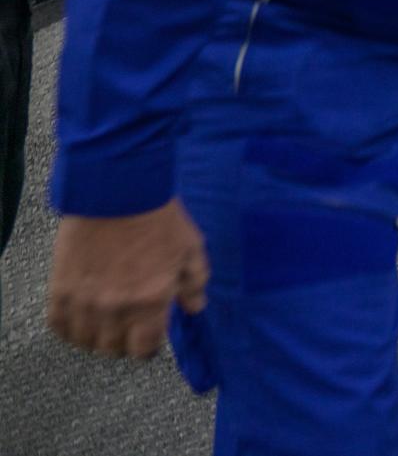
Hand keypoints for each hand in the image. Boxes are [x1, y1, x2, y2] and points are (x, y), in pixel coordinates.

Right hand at [47, 198, 209, 358]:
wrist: (119, 191)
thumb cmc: (159, 218)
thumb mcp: (191, 248)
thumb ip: (194, 283)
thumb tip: (195, 308)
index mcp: (150, 302)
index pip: (144, 350)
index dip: (148, 346)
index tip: (150, 335)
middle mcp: (115, 310)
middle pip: (113, 349)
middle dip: (125, 341)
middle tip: (130, 324)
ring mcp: (84, 302)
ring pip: (85, 342)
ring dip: (97, 336)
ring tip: (106, 321)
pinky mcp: (60, 290)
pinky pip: (59, 327)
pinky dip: (70, 327)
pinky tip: (82, 316)